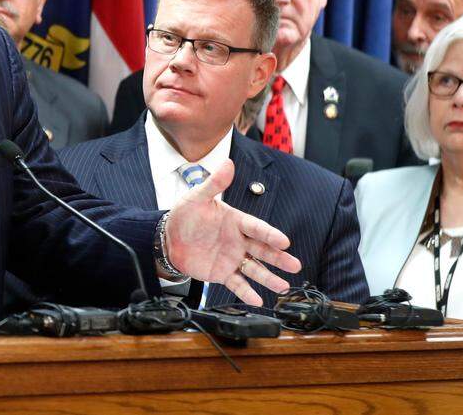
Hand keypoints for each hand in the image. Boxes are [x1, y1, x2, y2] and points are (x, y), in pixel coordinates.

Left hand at [165, 159, 301, 305]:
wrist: (168, 238)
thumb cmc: (185, 216)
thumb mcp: (197, 197)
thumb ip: (214, 184)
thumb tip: (228, 163)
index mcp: (236, 221)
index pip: (257, 228)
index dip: (270, 234)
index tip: (284, 241)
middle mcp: (238, 241)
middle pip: (263, 250)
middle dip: (279, 258)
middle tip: (295, 265)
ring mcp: (232, 258)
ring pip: (254, 269)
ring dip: (269, 278)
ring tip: (283, 286)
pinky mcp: (222, 273)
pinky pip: (237, 284)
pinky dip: (247, 292)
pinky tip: (257, 300)